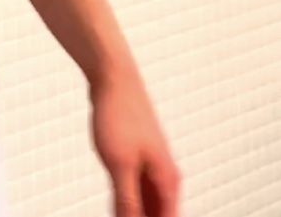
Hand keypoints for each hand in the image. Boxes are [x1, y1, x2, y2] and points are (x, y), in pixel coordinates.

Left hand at [90, 68, 180, 216]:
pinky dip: (127, 200)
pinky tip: (114, 205)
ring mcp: (150, 165)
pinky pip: (135, 189)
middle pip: (158, 215)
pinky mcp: (136, 156)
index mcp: (168, 181)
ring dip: (135, 213)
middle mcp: (163, 175)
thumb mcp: (120, 164)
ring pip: (147, 204)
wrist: (113, 77)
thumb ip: (127, 201)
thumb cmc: (120, 113)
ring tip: (118, 215)